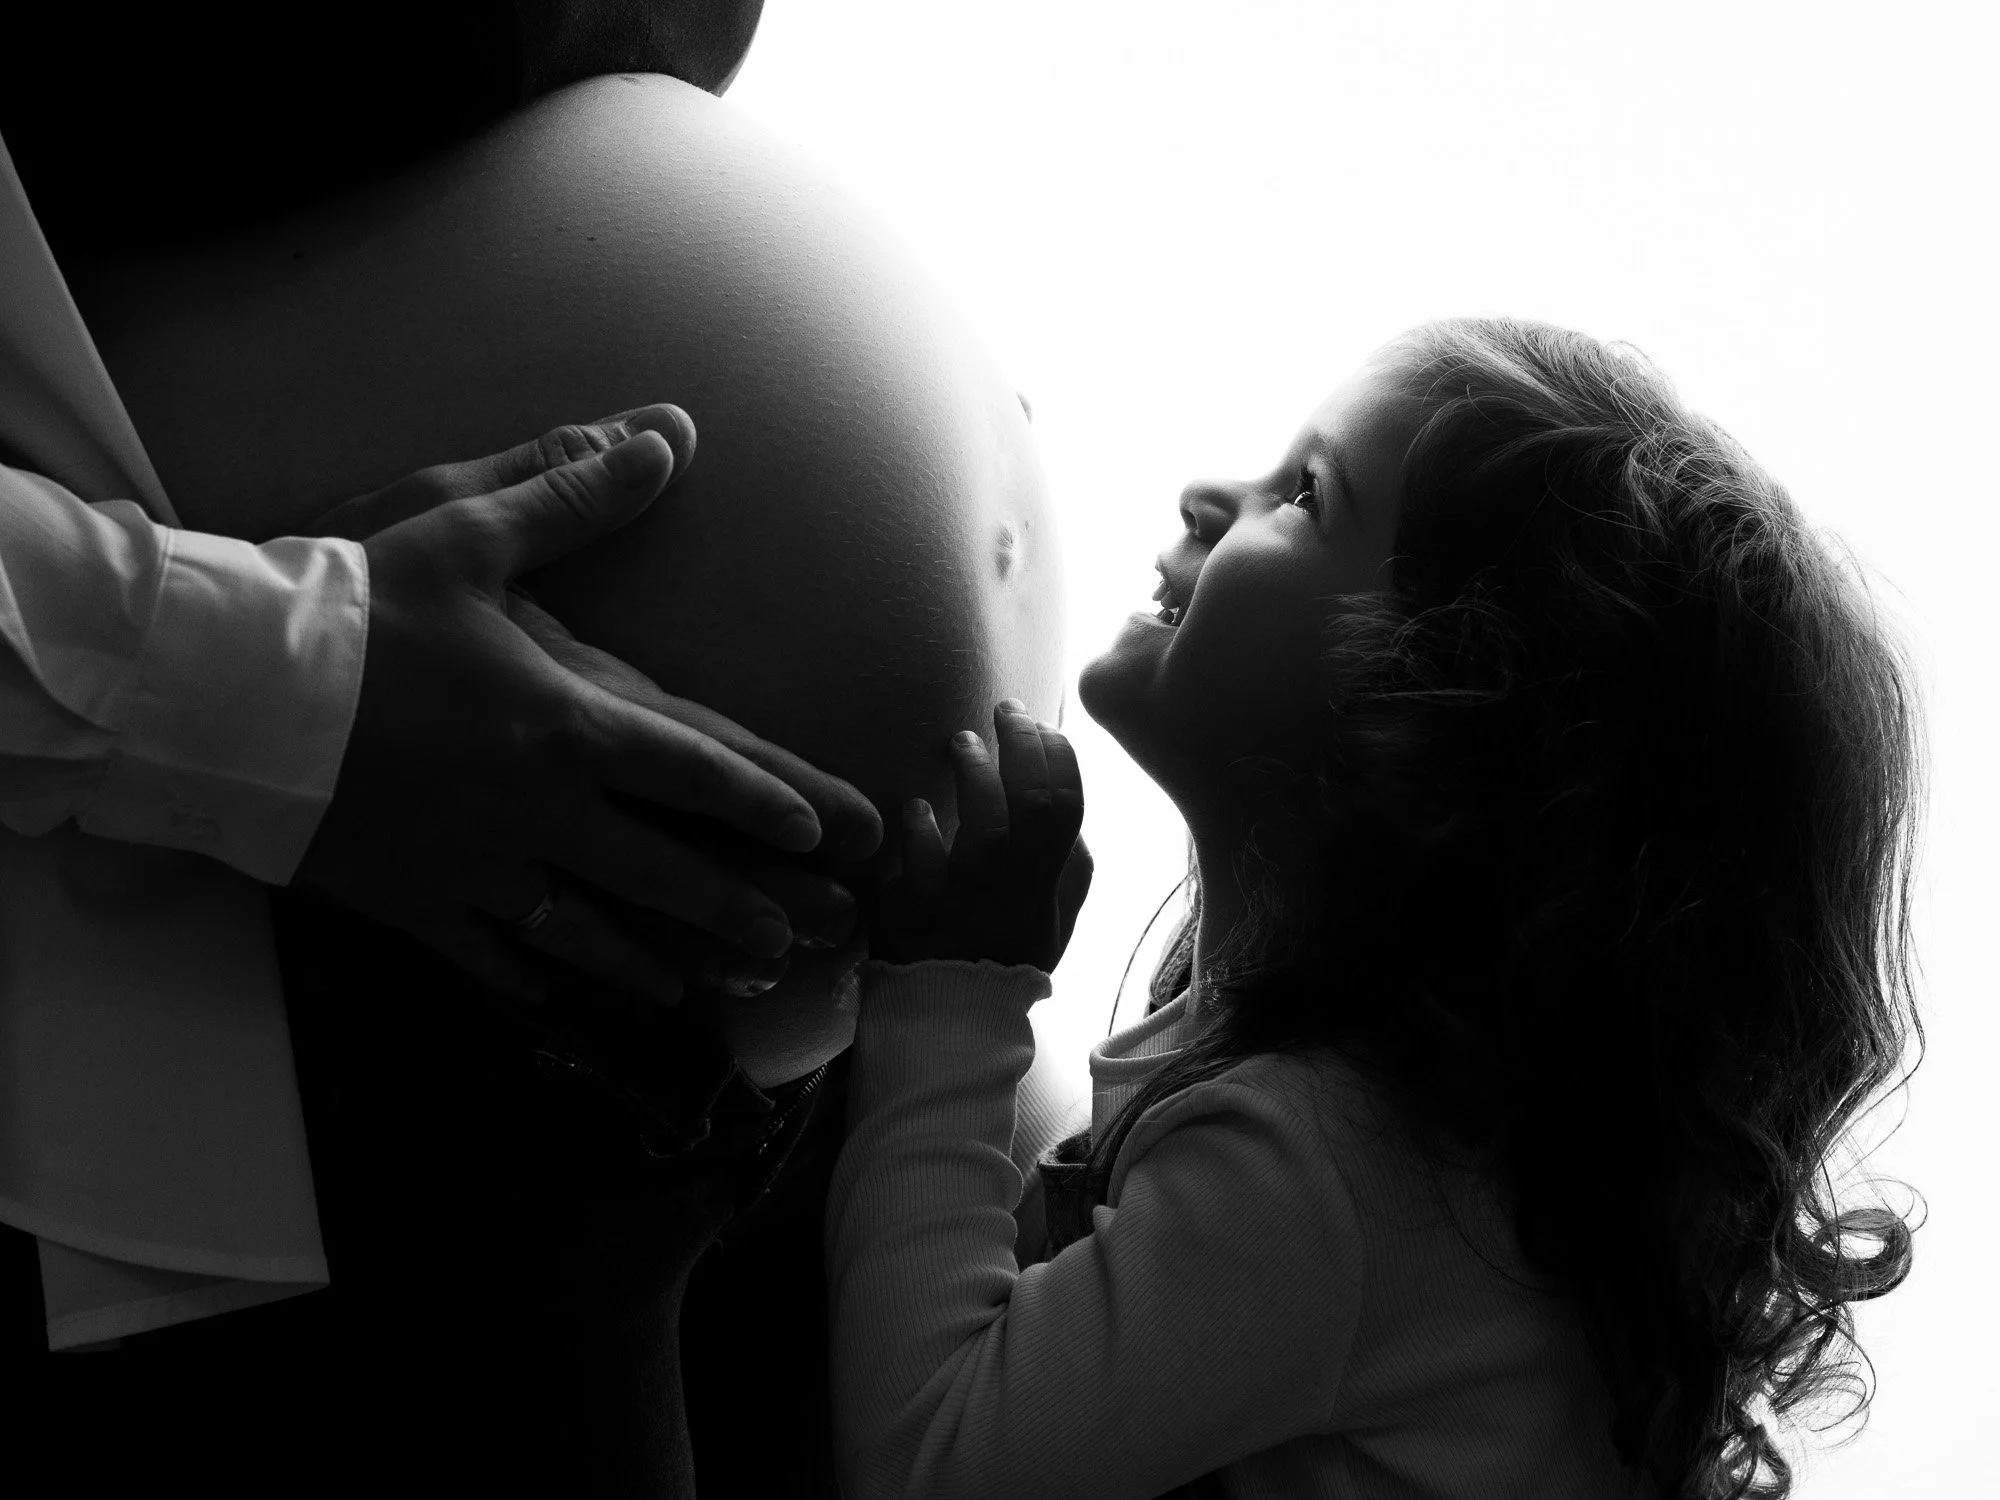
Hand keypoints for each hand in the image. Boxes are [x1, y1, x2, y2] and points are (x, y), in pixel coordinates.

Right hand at [294, 408, 884, 1010]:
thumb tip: (667, 435)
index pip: (693, 771)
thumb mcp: (466, 531)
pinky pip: (489, 960)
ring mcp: (473, 869)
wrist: (218, 691)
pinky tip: (566, 1001)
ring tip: (698, 988)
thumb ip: (573, 491)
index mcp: (561, 723)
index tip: (820, 834)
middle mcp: (534, 811)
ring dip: (647, 964)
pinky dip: (535, 984)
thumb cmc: (350, 606)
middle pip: (658, 872)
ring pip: (583, 935)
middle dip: (733, 907)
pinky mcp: (410, 905)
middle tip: (796, 938)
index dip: (766, 804)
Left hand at [868, 699, 1092, 973]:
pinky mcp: (911, 919)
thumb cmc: (1002, 957)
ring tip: (960, 743)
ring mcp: (963, 906)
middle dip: (1021, 745)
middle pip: (1031, 805)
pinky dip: (919, 833)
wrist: (949, 1021)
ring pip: (981, 830)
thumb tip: (1066, 809)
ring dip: (973, 774)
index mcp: (1046, 889)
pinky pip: (918, 870)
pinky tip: (916, 809)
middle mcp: (1011, 893)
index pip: (1067, 807)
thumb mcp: (1053, 922)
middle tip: (1004, 711)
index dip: (1057, 754)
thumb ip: (1069, 869)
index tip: (1041, 722)